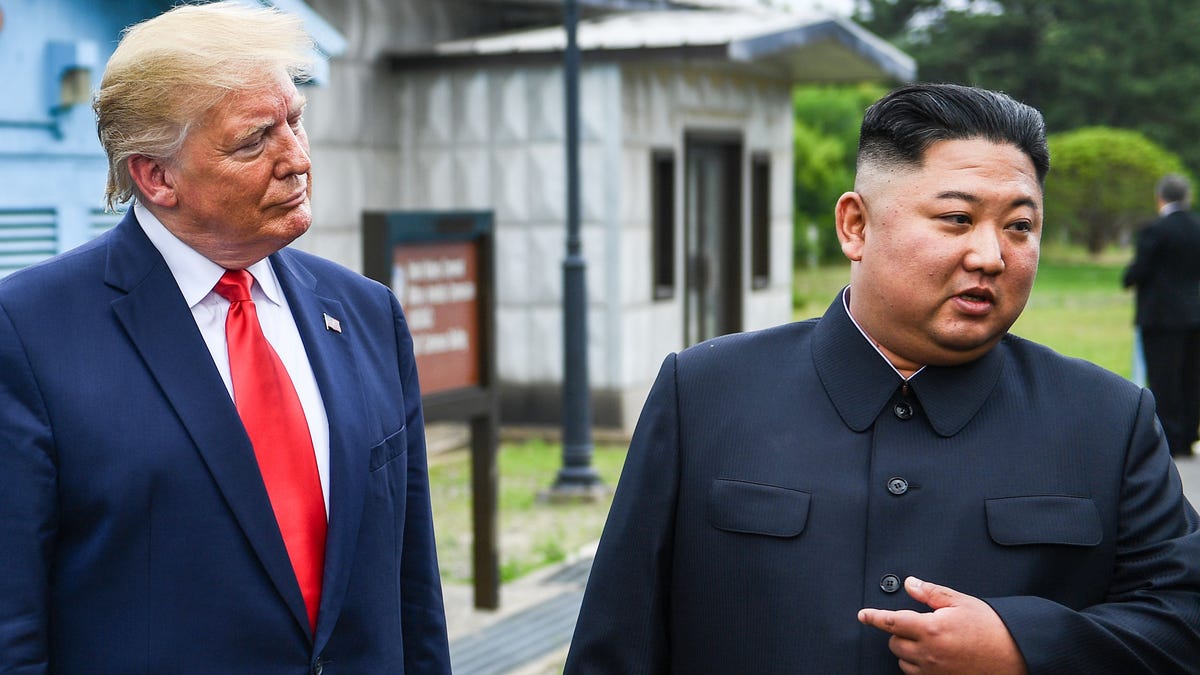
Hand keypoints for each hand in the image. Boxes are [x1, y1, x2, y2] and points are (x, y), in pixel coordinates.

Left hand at [857, 576, 1027, 674]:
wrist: (1017, 654)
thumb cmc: (992, 628)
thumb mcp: (960, 602)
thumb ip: (930, 592)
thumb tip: (910, 583)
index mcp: (931, 629)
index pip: (891, 622)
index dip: (873, 617)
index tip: (863, 615)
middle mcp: (929, 654)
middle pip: (894, 644)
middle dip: (899, 632)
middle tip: (918, 624)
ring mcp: (935, 672)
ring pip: (904, 662)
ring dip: (908, 651)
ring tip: (930, 641)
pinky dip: (918, 666)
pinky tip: (933, 656)